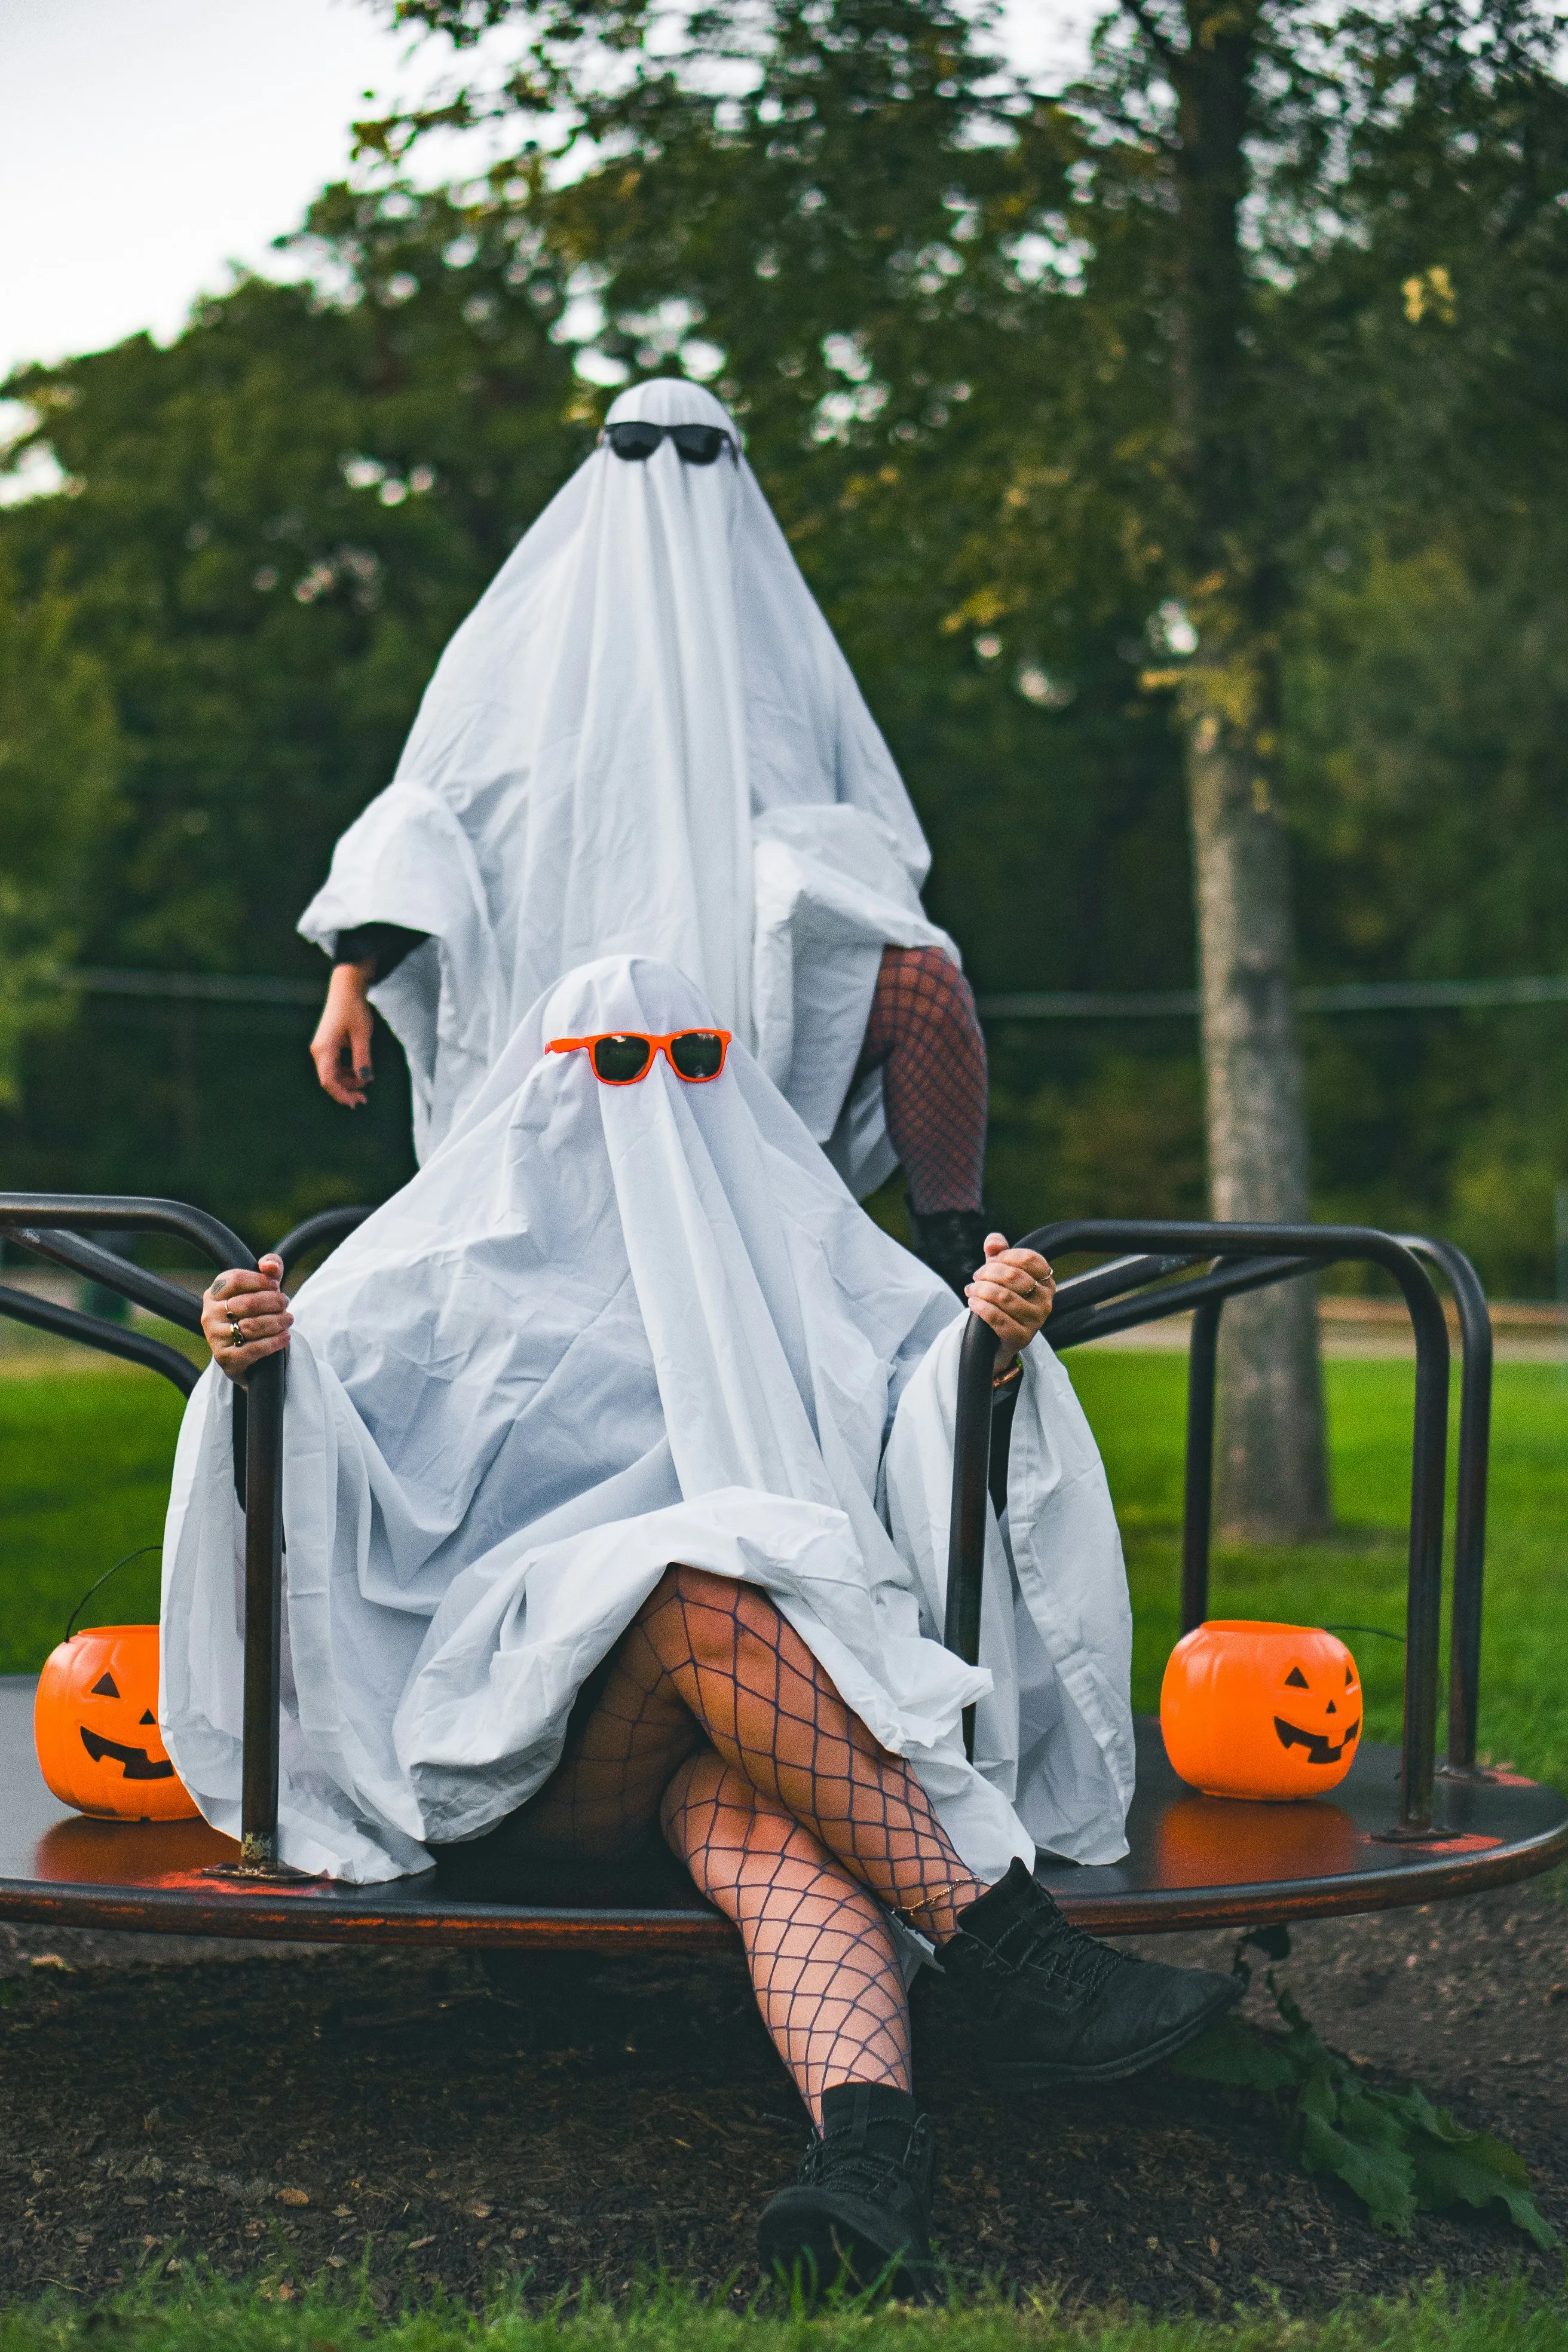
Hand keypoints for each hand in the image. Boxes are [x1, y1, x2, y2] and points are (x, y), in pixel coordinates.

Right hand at [202, 1255, 291, 1384]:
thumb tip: (270, 1266)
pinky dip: (274, 1342)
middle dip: (274, 1302)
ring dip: (277, 1322)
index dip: (261, 1280)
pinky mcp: (225, 1357)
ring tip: (288, 1320)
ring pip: (252, 1326)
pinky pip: (254, 1349)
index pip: (236, 1279)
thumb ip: (270, 1268)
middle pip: (248, 1303)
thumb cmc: (253, 1313)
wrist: (243, 1352)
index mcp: (214, 1293)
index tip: (276, 1285)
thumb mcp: (261, 1287)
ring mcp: (215, 1337)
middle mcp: (209, 1314)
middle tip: (286, 1304)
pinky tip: (285, 1337)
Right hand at [309, 962, 374, 1106]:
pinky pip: (335, 1065)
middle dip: (346, 1091)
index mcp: (324, 1049)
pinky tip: (360, 1073)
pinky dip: (347, 1072)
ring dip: (348, 1081)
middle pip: (329, 1079)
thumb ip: (363, 1059)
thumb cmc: (354, 1009)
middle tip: (364, 1099)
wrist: (346, 989)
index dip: (341, 1094)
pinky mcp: (328, 1046)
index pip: (329, 1080)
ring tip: (366, 1082)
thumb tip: (365, 1081)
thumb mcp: (363, 1035)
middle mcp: (319, 1051)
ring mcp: (322, 1048)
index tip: (356, 1103)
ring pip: (333, 1074)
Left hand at [964, 1233, 1054, 1375]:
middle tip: (976, 1277)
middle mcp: (1046, 1300)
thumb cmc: (1003, 1299)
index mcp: (1046, 1280)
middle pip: (1013, 1276)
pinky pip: (998, 1319)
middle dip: (988, 1273)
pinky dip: (981, 1307)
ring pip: (1004, 1297)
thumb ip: (998, 1252)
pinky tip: (973, 1302)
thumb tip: (993, 1243)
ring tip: (971, 1290)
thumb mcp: (1002, 1272)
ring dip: (981, 1290)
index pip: (1028, 1258)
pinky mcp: (1022, 1337)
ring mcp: (1036, 1320)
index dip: (1005, 1256)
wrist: (999, 1338)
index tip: (991, 1260)